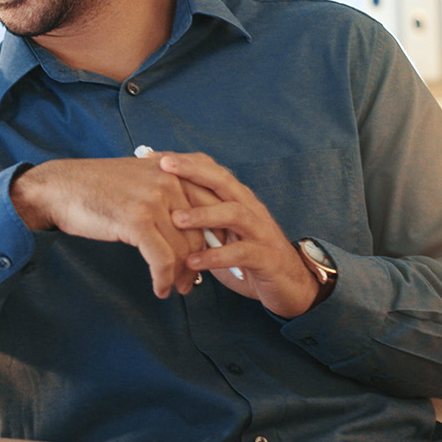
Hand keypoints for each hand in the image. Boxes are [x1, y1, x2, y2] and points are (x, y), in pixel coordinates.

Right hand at [10, 158, 220, 297]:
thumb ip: (170, 193)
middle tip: (194, 280)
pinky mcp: (137, 220)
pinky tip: (160, 289)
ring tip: (178, 289)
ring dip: (183, 275)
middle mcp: (170, 180)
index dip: (216, 236)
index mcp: (175, 169)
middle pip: (202, 229)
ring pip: (185, 249)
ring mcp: (154, 200)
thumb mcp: (141, 179)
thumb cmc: (98, 188)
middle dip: (202, 260)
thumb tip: (192, 225)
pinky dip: (164, 279)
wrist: (60, 188)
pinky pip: (163, 259)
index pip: (212, 205)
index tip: (213, 256)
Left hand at [154, 152, 325, 318]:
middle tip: (163, 167)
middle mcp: (251, 208)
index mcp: (237, 199)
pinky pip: (241, 252)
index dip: (183, 161)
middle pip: (223, 180)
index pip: (211, 170)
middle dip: (192, 171)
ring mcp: (260, 232)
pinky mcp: (266, 258)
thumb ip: (198, 220)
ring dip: (204, 214)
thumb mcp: (220, 234)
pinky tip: (192, 261)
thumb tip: (158, 208)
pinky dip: (216, 256)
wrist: (289, 284)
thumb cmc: (247, 257)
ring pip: (234, 213)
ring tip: (176, 218)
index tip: (151, 156)